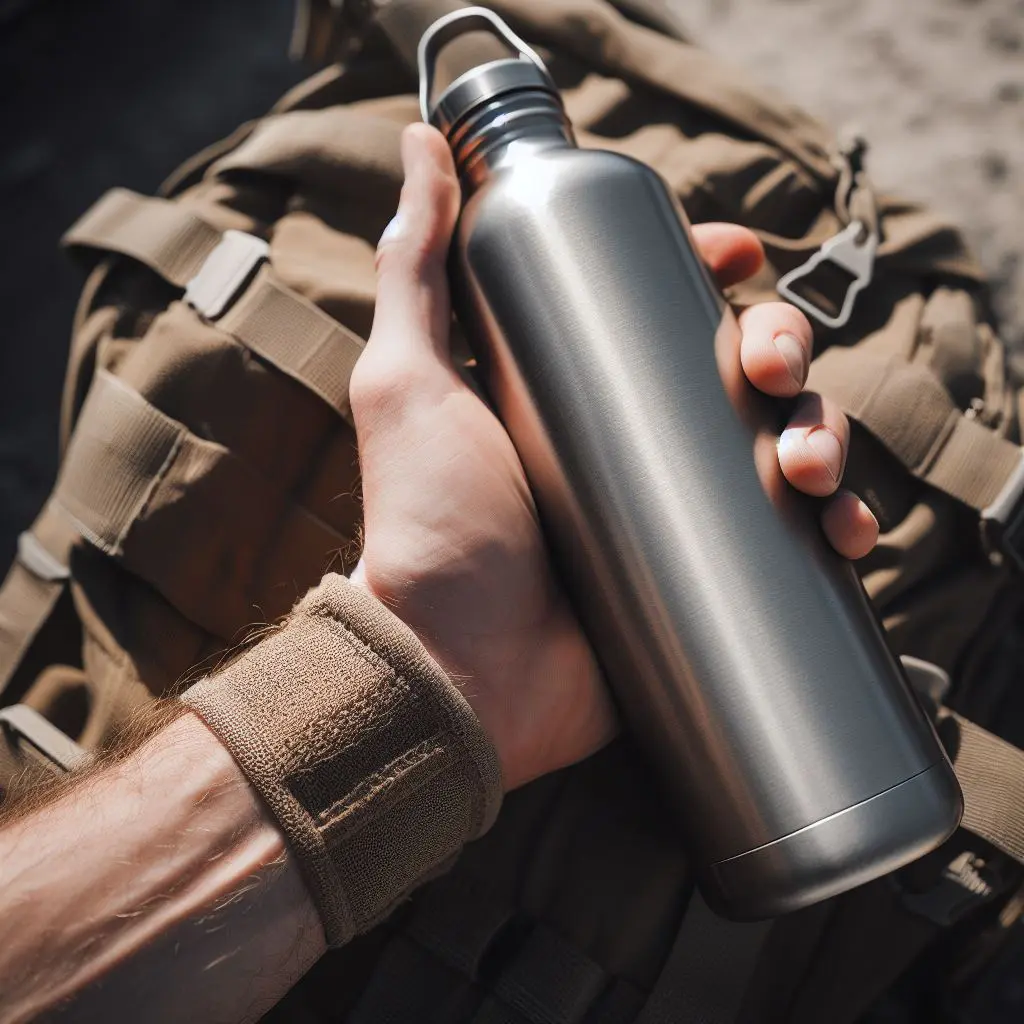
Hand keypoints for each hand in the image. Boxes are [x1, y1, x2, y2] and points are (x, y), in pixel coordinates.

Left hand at [350, 124, 877, 791]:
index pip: (661, 307)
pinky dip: (837, 527)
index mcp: (575, 387)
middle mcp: (631, 442)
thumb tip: (419, 147)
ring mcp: (675, 511)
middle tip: (766, 367)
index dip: (708, 271)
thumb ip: (415, 272)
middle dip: (778, 346)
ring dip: (823, 431)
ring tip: (805, 464)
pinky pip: (796, 540)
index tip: (733, 252)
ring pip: (783, 442)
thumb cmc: (428, 526)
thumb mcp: (409, 382)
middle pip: (737, 366)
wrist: (455, 668)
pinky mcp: (708, 578)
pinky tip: (844, 531)